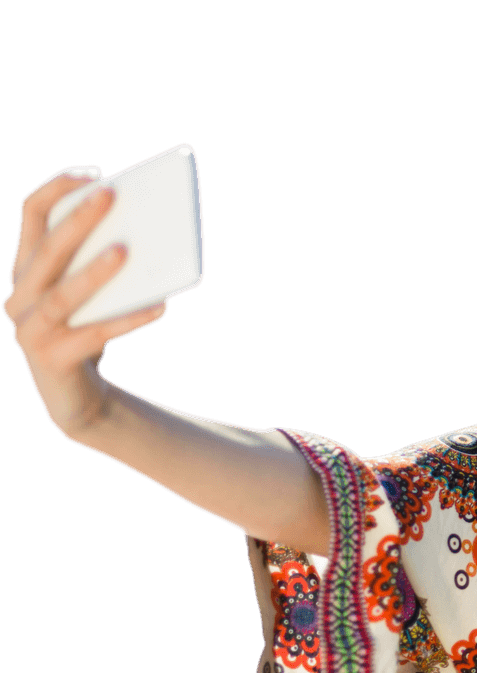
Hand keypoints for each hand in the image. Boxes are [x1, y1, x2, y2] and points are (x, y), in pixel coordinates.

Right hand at [4, 168, 167, 440]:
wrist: (80, 399)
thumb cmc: (89, 333)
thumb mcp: (93, 295)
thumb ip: (105, 265)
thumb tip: (152, 236)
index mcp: (27, 269)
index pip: (30, 214)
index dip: (57, 188)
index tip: (94, 173)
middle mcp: (19, 295)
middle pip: (47, 249)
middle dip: (79, 218)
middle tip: (111, 194)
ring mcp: (29, 330)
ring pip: (63, 295)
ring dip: (94, 271)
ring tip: (126, 251)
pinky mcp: (51, 360)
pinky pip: (94, 335)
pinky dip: (127, 320)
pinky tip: (159, 307)